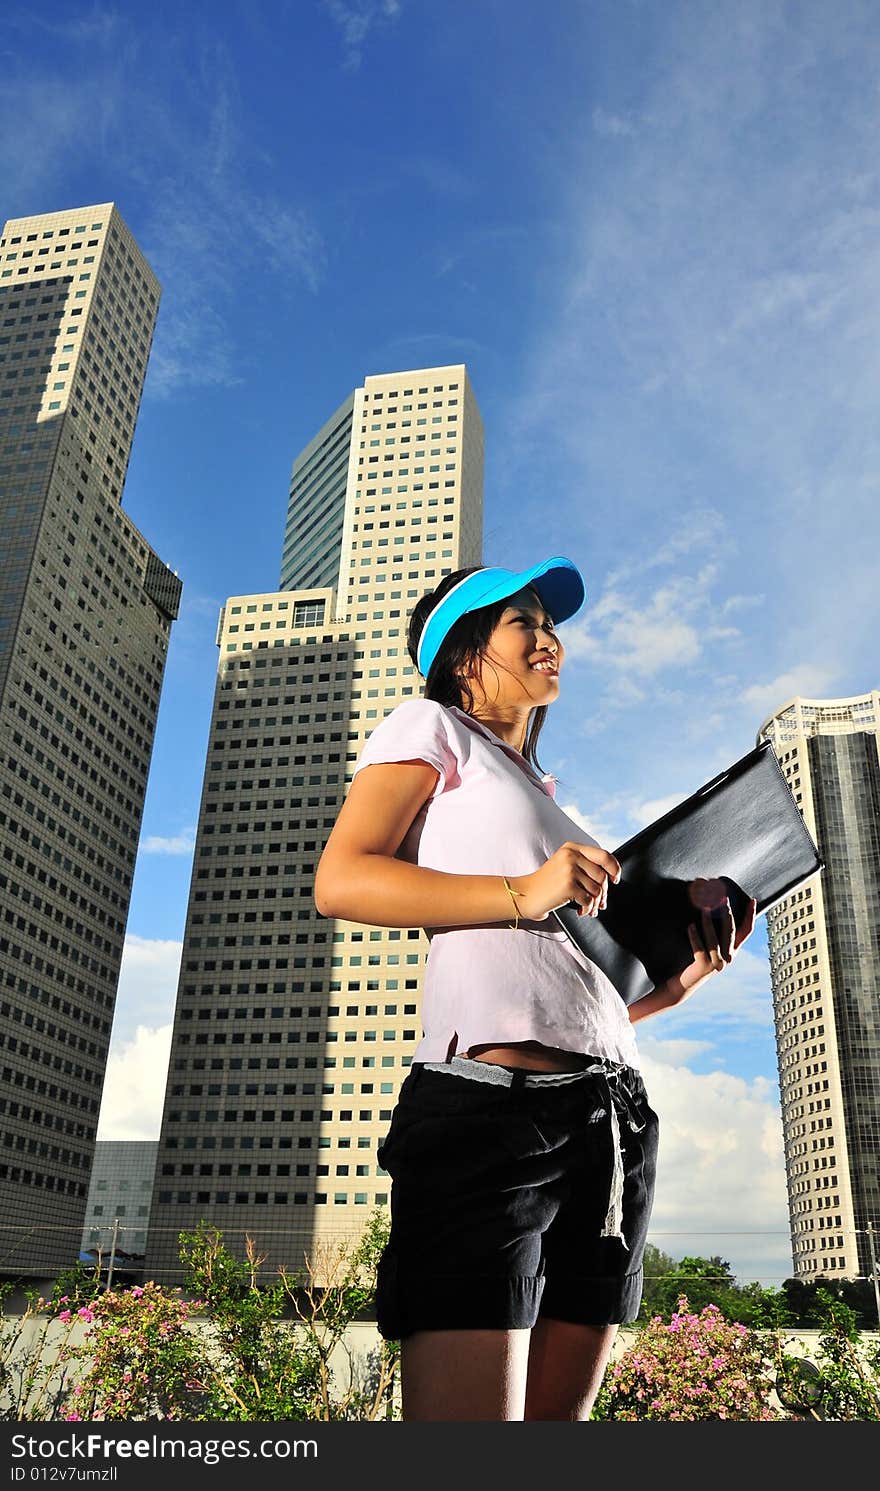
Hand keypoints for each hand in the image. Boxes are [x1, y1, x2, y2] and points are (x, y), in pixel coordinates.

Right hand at [511, 842, 621, 921]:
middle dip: (604, 893)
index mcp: (572, 848)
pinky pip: (588, 899)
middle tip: (601, 903)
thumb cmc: (546, 883)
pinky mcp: (568, 885)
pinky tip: (581, 911)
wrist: (525, 893)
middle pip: (602, 876)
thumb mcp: (564, 865)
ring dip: (595, 904)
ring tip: (590, 909)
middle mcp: (571, 855)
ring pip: (597, 890)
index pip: (604, 855)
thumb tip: (611, 877)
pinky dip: (587, 909)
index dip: (614, 868)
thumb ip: (584, 865)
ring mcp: (569, 870)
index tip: (615, 879)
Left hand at [662, 879, 757, 1006]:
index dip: (750, 916)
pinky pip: (699, 948)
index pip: (746, 931)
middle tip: (722, 898)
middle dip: (727, 914)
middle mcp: (728, 958)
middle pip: (731, 932)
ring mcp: (717, 964)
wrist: (685, 983)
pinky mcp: (704, 967)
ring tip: (704, 908)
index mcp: (733, 951)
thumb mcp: (711, 946)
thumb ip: (716, 932)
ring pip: (714, 939)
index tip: (752, 900)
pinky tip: (690, 926)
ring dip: (709, 922)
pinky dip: (695, 936)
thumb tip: (714, 905)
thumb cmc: (696, 959)